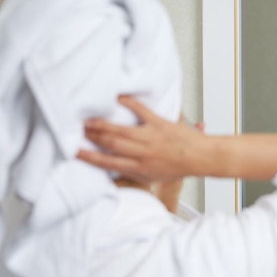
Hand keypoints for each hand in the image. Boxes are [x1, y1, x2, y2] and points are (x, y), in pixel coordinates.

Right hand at [77, 96, 205, 183]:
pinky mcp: (160, 123)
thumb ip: (134, 173)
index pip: (109, 163)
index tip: (75, 152)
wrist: (201, 158)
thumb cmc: (179, 168)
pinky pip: (141, 111)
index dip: (89, 157)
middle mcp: (143, 153)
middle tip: (76, 129)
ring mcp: (151, 137)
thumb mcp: (153, 178)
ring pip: (121, 131)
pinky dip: (129, 103)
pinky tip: (117, 98)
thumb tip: (115, 169)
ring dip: (102, 124)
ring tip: (87, 119)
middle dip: (92, 136)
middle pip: (111, 144)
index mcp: (140, 168)